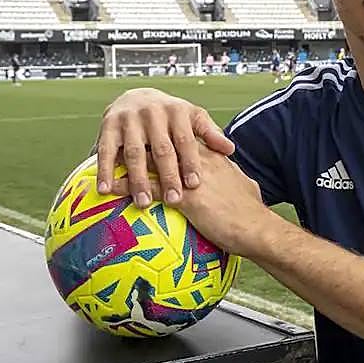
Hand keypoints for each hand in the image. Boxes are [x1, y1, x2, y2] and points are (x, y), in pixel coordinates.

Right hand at [95, 88, 234, 207]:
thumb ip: (209, 133)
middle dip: (168, 175)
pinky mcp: (109, 126)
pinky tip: (105, 189)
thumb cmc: (170, 114)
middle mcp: (153, 113)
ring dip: (138, 178)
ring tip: (143, 201)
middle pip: (161, 149)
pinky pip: (105, 151)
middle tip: (174, 200)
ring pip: (134, 152)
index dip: (190, 163)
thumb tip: (230, 149)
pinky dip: (104, 170)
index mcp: (176, 112)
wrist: (135, 95)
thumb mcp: (192, 117)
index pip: (185, 140)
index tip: (195, 185)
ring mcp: (129, 119)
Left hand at [110, 149, 275, 258]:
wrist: (256, 227)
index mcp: (211, 156)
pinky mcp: (182, 197)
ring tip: (107, 160)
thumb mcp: (245, 186)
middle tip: (119, 141)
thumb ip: (236, 179)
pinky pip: (147, 187)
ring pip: (149, 162)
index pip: (180, 139)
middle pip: (160, 144)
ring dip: (126, 161)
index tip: (146, 135)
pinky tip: (108, 188)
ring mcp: (188, 177)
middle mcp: (197, 160)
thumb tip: (240, 181)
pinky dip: (124, 186)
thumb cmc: (251, 212)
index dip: (161, 136)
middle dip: (138, 142)